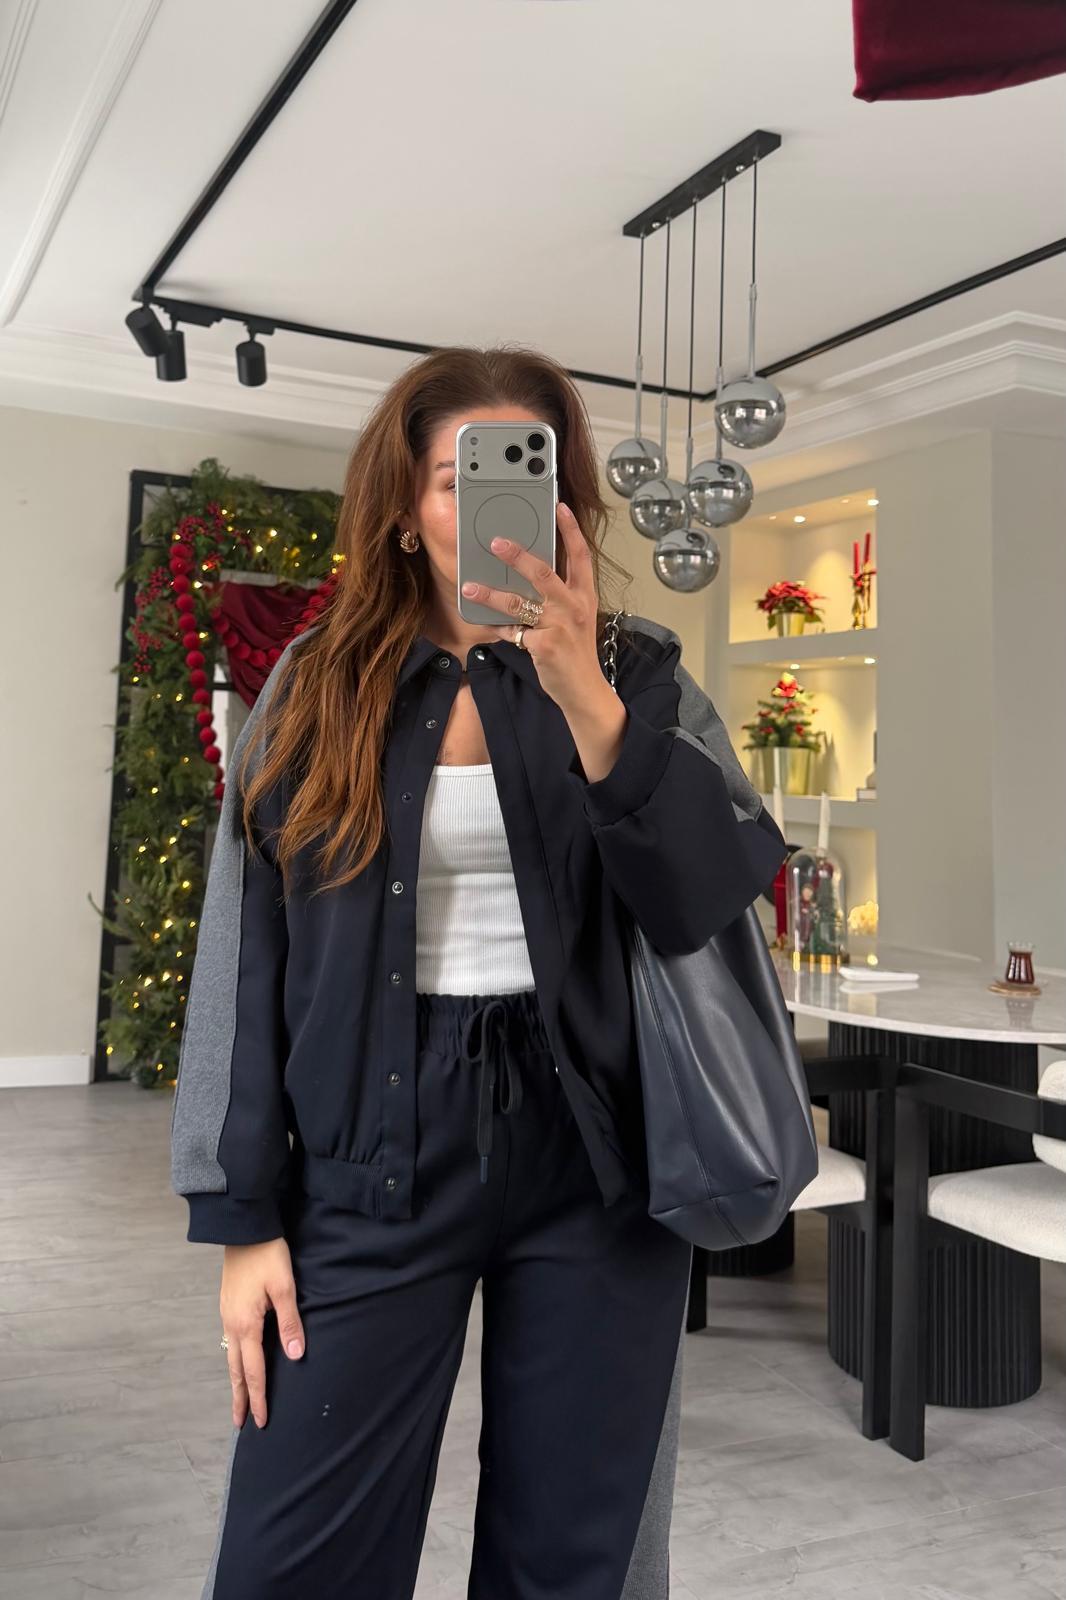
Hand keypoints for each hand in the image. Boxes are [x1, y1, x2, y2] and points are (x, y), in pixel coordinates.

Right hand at [220, 1237, 304, 1428]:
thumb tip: (294, 1357)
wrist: (244, 1228)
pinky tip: (241, 1361)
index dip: (258, 1397)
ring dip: (236, 1380)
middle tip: (241, 1424)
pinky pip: (231, 1342)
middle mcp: (231, 1324)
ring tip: (240, 1399)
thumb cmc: (267, 1255)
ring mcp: (227, 1314)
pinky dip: (235, 1360)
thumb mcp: (284, 1287)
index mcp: (246, 1324)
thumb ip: (289, 1323)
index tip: (261, 1422)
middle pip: (235, 1370)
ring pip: (231, 1356)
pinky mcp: (228, 1305)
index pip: (253, 1371)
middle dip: (239, 1397)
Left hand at [459, 501, 604, 713]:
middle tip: (495, 541)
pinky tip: (490, 625)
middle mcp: (574, 606)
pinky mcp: (545, 645)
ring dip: (490, 594)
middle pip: (543, 572)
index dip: (571, 530)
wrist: (584, 690)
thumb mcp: (576, 620)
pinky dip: (499, 628)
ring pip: (519, 602)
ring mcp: (560, 625)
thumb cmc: (576, 653)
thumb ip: (557, 598)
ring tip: (469, 587)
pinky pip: (513, 631)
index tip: (560, 507)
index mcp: (584, 596)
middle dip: (517, 555)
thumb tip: (527, 577)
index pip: (581, 556)